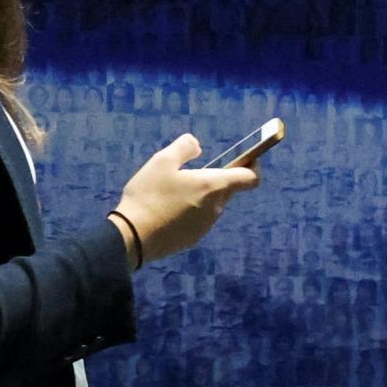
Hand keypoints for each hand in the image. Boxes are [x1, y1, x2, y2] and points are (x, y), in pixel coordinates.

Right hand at [111, 133, 261, 265]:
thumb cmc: (149, 195)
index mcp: (213, 186)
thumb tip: (197, 146)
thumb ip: (184, 147)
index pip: (250, 178)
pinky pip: (199, 219)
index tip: (245, 158)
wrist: (133, 238)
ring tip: (171, 192)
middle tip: (188, 173)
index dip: (253, 166)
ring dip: (200, 196)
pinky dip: (190, 211)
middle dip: (215, 179)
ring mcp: (205, 227)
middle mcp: (215, 207)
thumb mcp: (162, 161)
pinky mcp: (193, 240)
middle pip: (227, 189)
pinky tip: (166, 210)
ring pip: (211, 205)